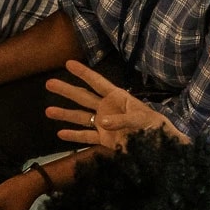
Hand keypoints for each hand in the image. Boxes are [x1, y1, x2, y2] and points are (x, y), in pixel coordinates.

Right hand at [45, 60, 178, 152]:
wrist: (161, 146)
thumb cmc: (154, 126)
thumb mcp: (141, 119)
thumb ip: (122, 120)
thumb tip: (102, 121)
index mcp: (117, 97)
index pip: (97, 82)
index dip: (83, 73)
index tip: (68, 63)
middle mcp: (107, 108)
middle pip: (83, 97)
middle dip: (66, 90)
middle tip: (49, 83)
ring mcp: (104, 124)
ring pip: (81, 117)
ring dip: (65, 114)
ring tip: (48, 111)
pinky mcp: (105, 140)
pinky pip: (86, 138)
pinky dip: (74, 136)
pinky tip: (60, 133)